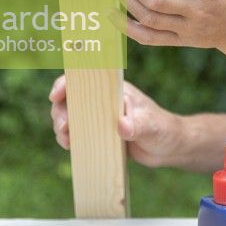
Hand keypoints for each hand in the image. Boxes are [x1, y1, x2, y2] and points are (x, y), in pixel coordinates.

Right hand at [48, 74, 184, 167]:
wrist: (169, 147)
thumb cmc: (163, 129)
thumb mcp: (151, 126)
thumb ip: (137, 126)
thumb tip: (122, 126)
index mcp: (115, 89)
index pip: (85, 78)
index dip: (66, 83)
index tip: (55, 95)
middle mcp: (104, 101)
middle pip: (71, 98)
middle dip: (61, 111)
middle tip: (64, 127)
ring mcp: (100, 117)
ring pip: (71, 116)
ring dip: (62, 126)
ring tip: (66, 140)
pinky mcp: (99, 134)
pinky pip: (78, 133)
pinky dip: (69, 138)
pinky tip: (70, 146)